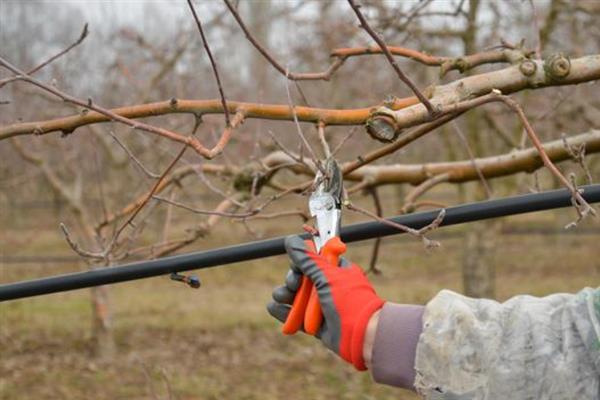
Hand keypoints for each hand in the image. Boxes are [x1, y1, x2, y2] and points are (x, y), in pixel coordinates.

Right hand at [267, 235, 383, 369]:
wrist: (361, 334)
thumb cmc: (348, 300)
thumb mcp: (327, 276)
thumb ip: (307, 259)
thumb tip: (291, 240)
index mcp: (336, 270)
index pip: (313, 260)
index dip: (301, 261)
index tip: (296, 265)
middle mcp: (328, 286)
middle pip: (301, 278)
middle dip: (292, 280)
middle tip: (294, 284)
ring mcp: (321, 306)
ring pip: (295, 296)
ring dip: (285, 294)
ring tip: (283, 297)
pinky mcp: (314, 323)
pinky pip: (295, 315)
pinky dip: (284, 312)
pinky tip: (274, 307)